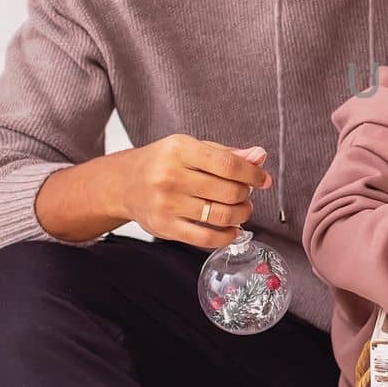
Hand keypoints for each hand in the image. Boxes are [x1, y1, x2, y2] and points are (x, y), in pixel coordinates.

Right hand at [113, 135, 271, 248]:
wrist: (124, 184)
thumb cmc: (163, 163)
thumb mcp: (192, 148)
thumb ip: (227, 153)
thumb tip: (260, 156)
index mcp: (180, 150)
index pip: (228, 164)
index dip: (253, 174)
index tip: (263, 179)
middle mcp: (170, 176)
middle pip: (228, 191)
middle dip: (246, 195)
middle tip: (246, 195)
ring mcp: (166, 203)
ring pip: (221, 215)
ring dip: (241, 215)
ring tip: (241, 210)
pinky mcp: (164, 227)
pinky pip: (205, 238)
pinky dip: (226, 237)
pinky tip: (232, 230)